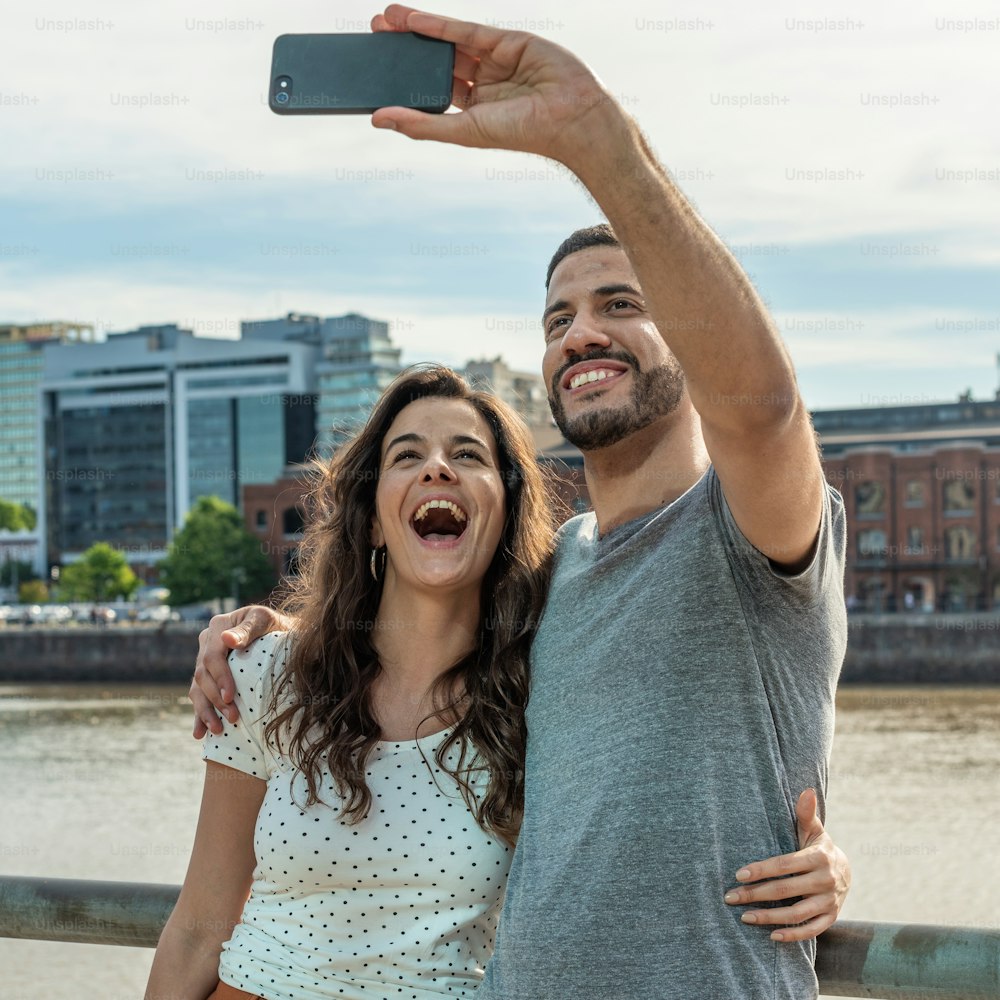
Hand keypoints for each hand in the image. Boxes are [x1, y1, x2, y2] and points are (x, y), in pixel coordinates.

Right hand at [190, 606, 291, 737]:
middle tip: (233, 717)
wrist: (279, 631)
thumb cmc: (275, 624)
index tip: (230, 697)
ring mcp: (204, 660)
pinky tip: (200, 733)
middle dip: (216, 700)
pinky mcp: (208, 676)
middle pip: (203, 676)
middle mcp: (206, 643)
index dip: (220, 678)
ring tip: (217, 730)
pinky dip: (200, 715)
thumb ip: (247, 629)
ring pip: (198, 689)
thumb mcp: (264, 620)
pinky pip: (199, 697)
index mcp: (218, 626)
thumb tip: (227, 639)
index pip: (212, 657)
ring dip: (205, 712)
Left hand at [370, 6, 621, 164]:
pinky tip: (412, 19)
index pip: (433, 90)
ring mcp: (496, 61)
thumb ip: (420, 125)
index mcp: (474, 111)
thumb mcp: (464, 131)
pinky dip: (439, 24)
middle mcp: (484, 85)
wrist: (572, 117)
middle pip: (437, 62)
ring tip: (384, 21)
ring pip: (449, 42)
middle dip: (407, 49)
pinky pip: (467, 30)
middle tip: (374, 35)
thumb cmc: (523, 133)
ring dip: (416, 30)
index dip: (407, 80)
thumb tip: (378, 120)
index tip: (377, 71)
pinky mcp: (508, 40)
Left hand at [723, 788, 850, 941]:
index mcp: (819, 857)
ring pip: (797, 914)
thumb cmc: (819, 847)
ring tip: (744, 916)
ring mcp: (830, 901)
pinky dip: (793, 935)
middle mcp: (826, 880)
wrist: (848, 871)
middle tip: (730, 897)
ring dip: (769, 918)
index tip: (738, 875)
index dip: (761, 870)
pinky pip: (812, 930)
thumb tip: (806, 791)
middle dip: (755, 895)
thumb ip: (806, 814)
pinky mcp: (832, 917)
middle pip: (785, 890)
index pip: (784, 865)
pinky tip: (771, 935)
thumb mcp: (814, 830)